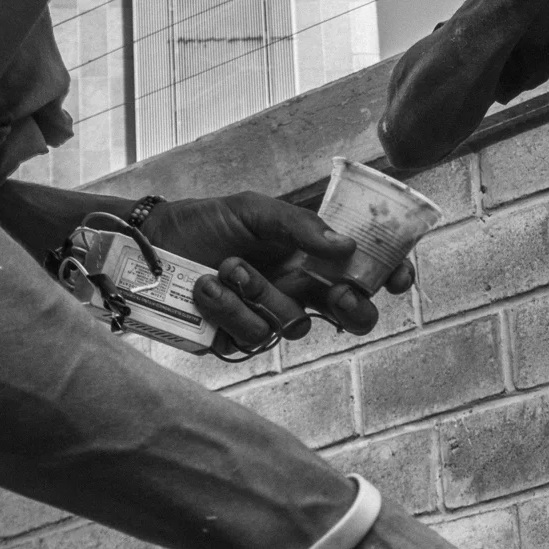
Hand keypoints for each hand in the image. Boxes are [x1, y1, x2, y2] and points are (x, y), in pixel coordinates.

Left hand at [143, 192, 416, 356]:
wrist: (148, 248)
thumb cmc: (204, 222)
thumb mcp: (254, 209)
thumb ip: (301, 226)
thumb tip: (346, 245)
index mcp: (313, 256)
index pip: (367, 269)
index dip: (392, 275)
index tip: (400, 280)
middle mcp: (300, 289)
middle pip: (354, 315)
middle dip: (353, 308)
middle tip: (339, 294)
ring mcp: (272, 317)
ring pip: (295, 324)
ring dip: (260, 293)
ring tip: (226, 267)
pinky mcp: (240, 339)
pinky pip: (254, 337)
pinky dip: (228, 309)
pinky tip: (206, 288)